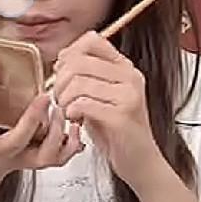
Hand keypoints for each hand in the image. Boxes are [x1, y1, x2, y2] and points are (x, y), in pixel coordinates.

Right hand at [0, 64, 81, 199]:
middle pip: (17, 140)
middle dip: (32, 119)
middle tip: (43, 96)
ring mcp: (20, 159)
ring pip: (44, 156)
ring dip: (56, 134)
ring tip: (58, 110)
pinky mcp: (34, 163)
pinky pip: (58, 160)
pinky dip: (71, 146)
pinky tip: (72, 128)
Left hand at [51, 31, 159, 191]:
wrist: (140, 161)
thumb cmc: (117, 131)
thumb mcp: (102, 96)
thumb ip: (87, 75)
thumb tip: (62, 59)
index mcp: (125, 68)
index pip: (92, 40)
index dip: (69, 54)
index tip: (63, 73)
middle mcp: (130, 77)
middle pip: (79, 61)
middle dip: (60, 81)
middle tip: (60, 98)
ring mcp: (128, 96)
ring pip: (79, 83)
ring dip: (64, 99)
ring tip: (68, 111)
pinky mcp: (122, 116)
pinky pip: (84, 104)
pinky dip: (72, 112)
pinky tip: (76, 120)